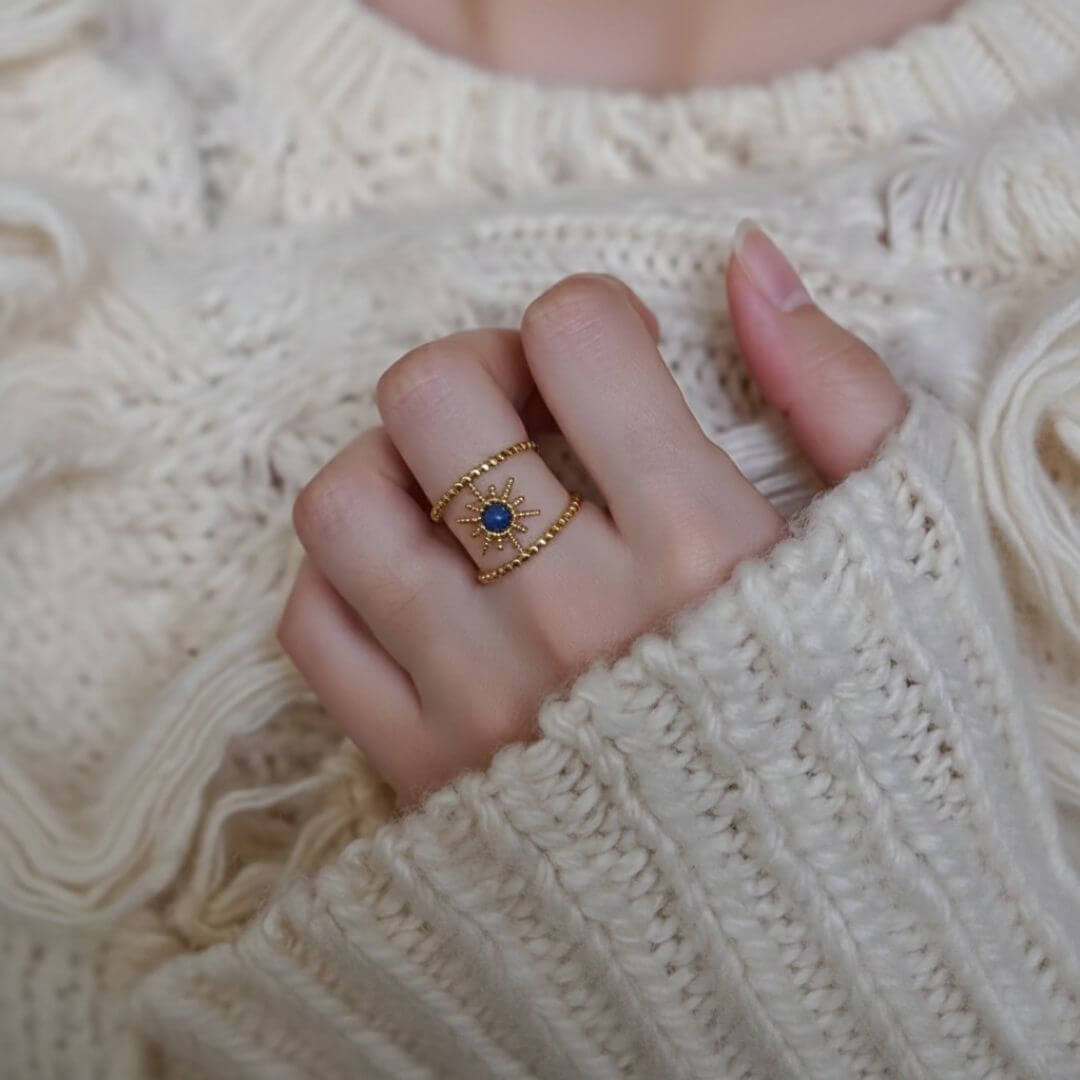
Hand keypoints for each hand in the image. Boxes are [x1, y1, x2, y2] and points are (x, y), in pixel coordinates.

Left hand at [279, 224, 907, 808]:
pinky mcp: (423, 770)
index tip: (614, 362)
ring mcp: (481, 700)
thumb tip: (747, 262)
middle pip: (430, 398)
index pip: (575, 337)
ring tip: (451, 489)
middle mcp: (572, 619)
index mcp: (699, 550)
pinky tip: (415, 582)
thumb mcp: (895, 551)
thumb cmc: (855, 726)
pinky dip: (343, 580)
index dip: (589, 318)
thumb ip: (834, 396)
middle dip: (475, 368)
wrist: (802, 926)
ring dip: (385, 465)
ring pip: (342, 507)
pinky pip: (314, 630)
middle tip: (522, 408)